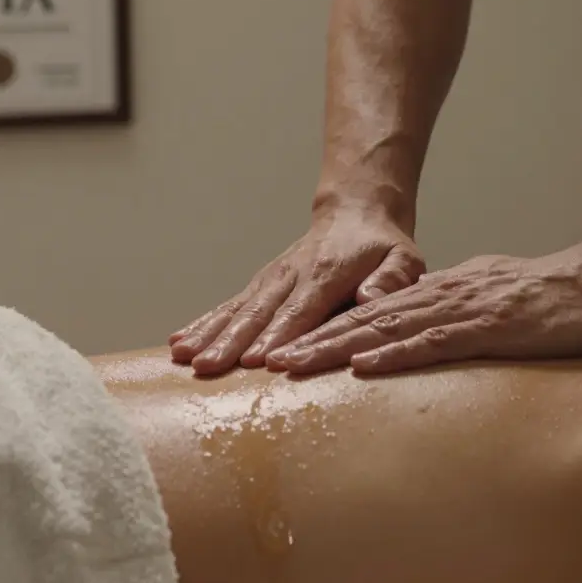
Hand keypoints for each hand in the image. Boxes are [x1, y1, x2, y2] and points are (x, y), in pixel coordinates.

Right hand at [169, 206, 424, 374]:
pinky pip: (228, 306)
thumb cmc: (382, 248)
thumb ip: (392, 279)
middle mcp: (291, 276)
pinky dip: (203, 323)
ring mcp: (270, 280)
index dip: (280, 335)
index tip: (259, 360)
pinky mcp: (259, 285)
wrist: (355, 215)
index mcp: (326, 274)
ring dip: (209, 334)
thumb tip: (371, 298)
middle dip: (232, 342)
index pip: (301, 310)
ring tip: (184, 358)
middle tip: (209, 367)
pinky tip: (179, 342)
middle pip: (259, 313)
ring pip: (236, 309)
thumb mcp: (403, 259)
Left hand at [264, 247, 581, 374]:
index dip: (325, 331)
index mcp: (439, 293)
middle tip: (266, 363)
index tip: (287, 350)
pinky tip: (361, 369)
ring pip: (385, 330)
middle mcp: (440, 297)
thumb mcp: (491, 302)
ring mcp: (461, 310)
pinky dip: (394, 356)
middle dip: (311, 342)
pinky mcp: (488, 328)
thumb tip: (425, 331)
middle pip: (363, 321)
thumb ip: (455, 314)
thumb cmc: (551, 299)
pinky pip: (433, 343)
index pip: (371, 315)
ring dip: (335, 349)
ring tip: (292, 366)